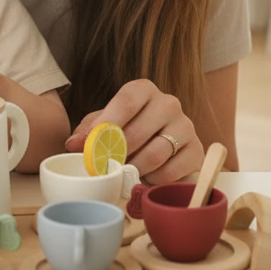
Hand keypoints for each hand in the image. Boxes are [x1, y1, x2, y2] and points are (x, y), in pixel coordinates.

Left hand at [64, 78, 203, 184]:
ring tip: (124, 173)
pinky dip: (154, 179)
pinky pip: (171, 171)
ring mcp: (186, 126)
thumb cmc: (128, 131)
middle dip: (117, 154)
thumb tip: (74, 143)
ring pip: (155, 153)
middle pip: (138, 131)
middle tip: (104, 168)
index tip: (89, 144)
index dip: (107, 123)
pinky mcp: (196, 151)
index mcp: (144, 90)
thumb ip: (89, 130)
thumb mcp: (106, 124)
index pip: (126, 101)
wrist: (162, 146)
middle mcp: (168, 103)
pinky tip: (146, 177)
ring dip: (134, 169)